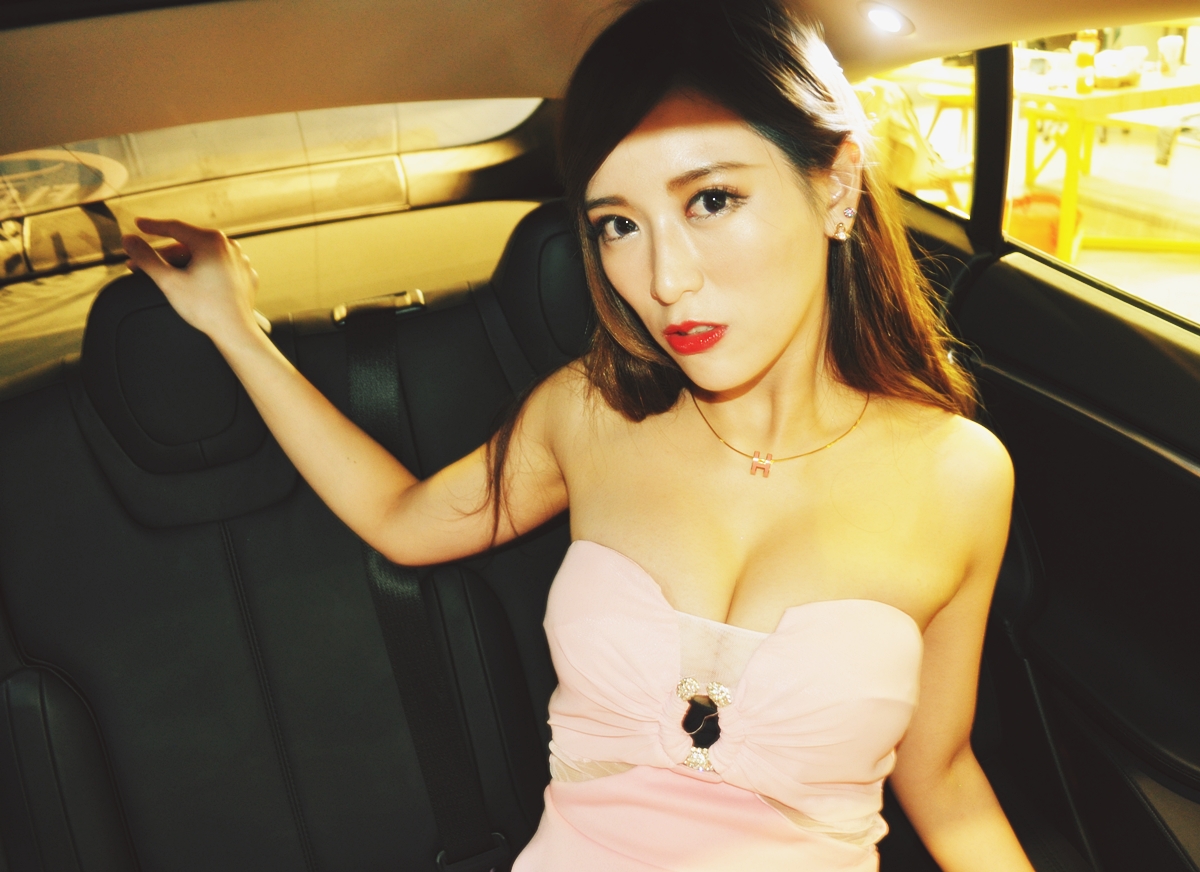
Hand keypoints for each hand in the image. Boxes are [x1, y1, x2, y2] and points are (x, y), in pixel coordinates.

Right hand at [122, 218, 260, 341]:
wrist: (236, 332)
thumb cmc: (205, 308)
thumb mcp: (168, 281)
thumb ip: (145, 258)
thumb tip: (128, 240)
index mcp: (211, 241)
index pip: (175, 227)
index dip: (152, 226)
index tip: (139, 224)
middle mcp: (230, 246)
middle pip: (188, 245)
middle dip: (164, 255)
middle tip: (141, 265)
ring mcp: (240, 261)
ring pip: (203, 257)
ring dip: (182, 264)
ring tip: (165, 277)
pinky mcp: (244, 276)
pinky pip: (218, 269)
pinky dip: (202, 273)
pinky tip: (190, 283)